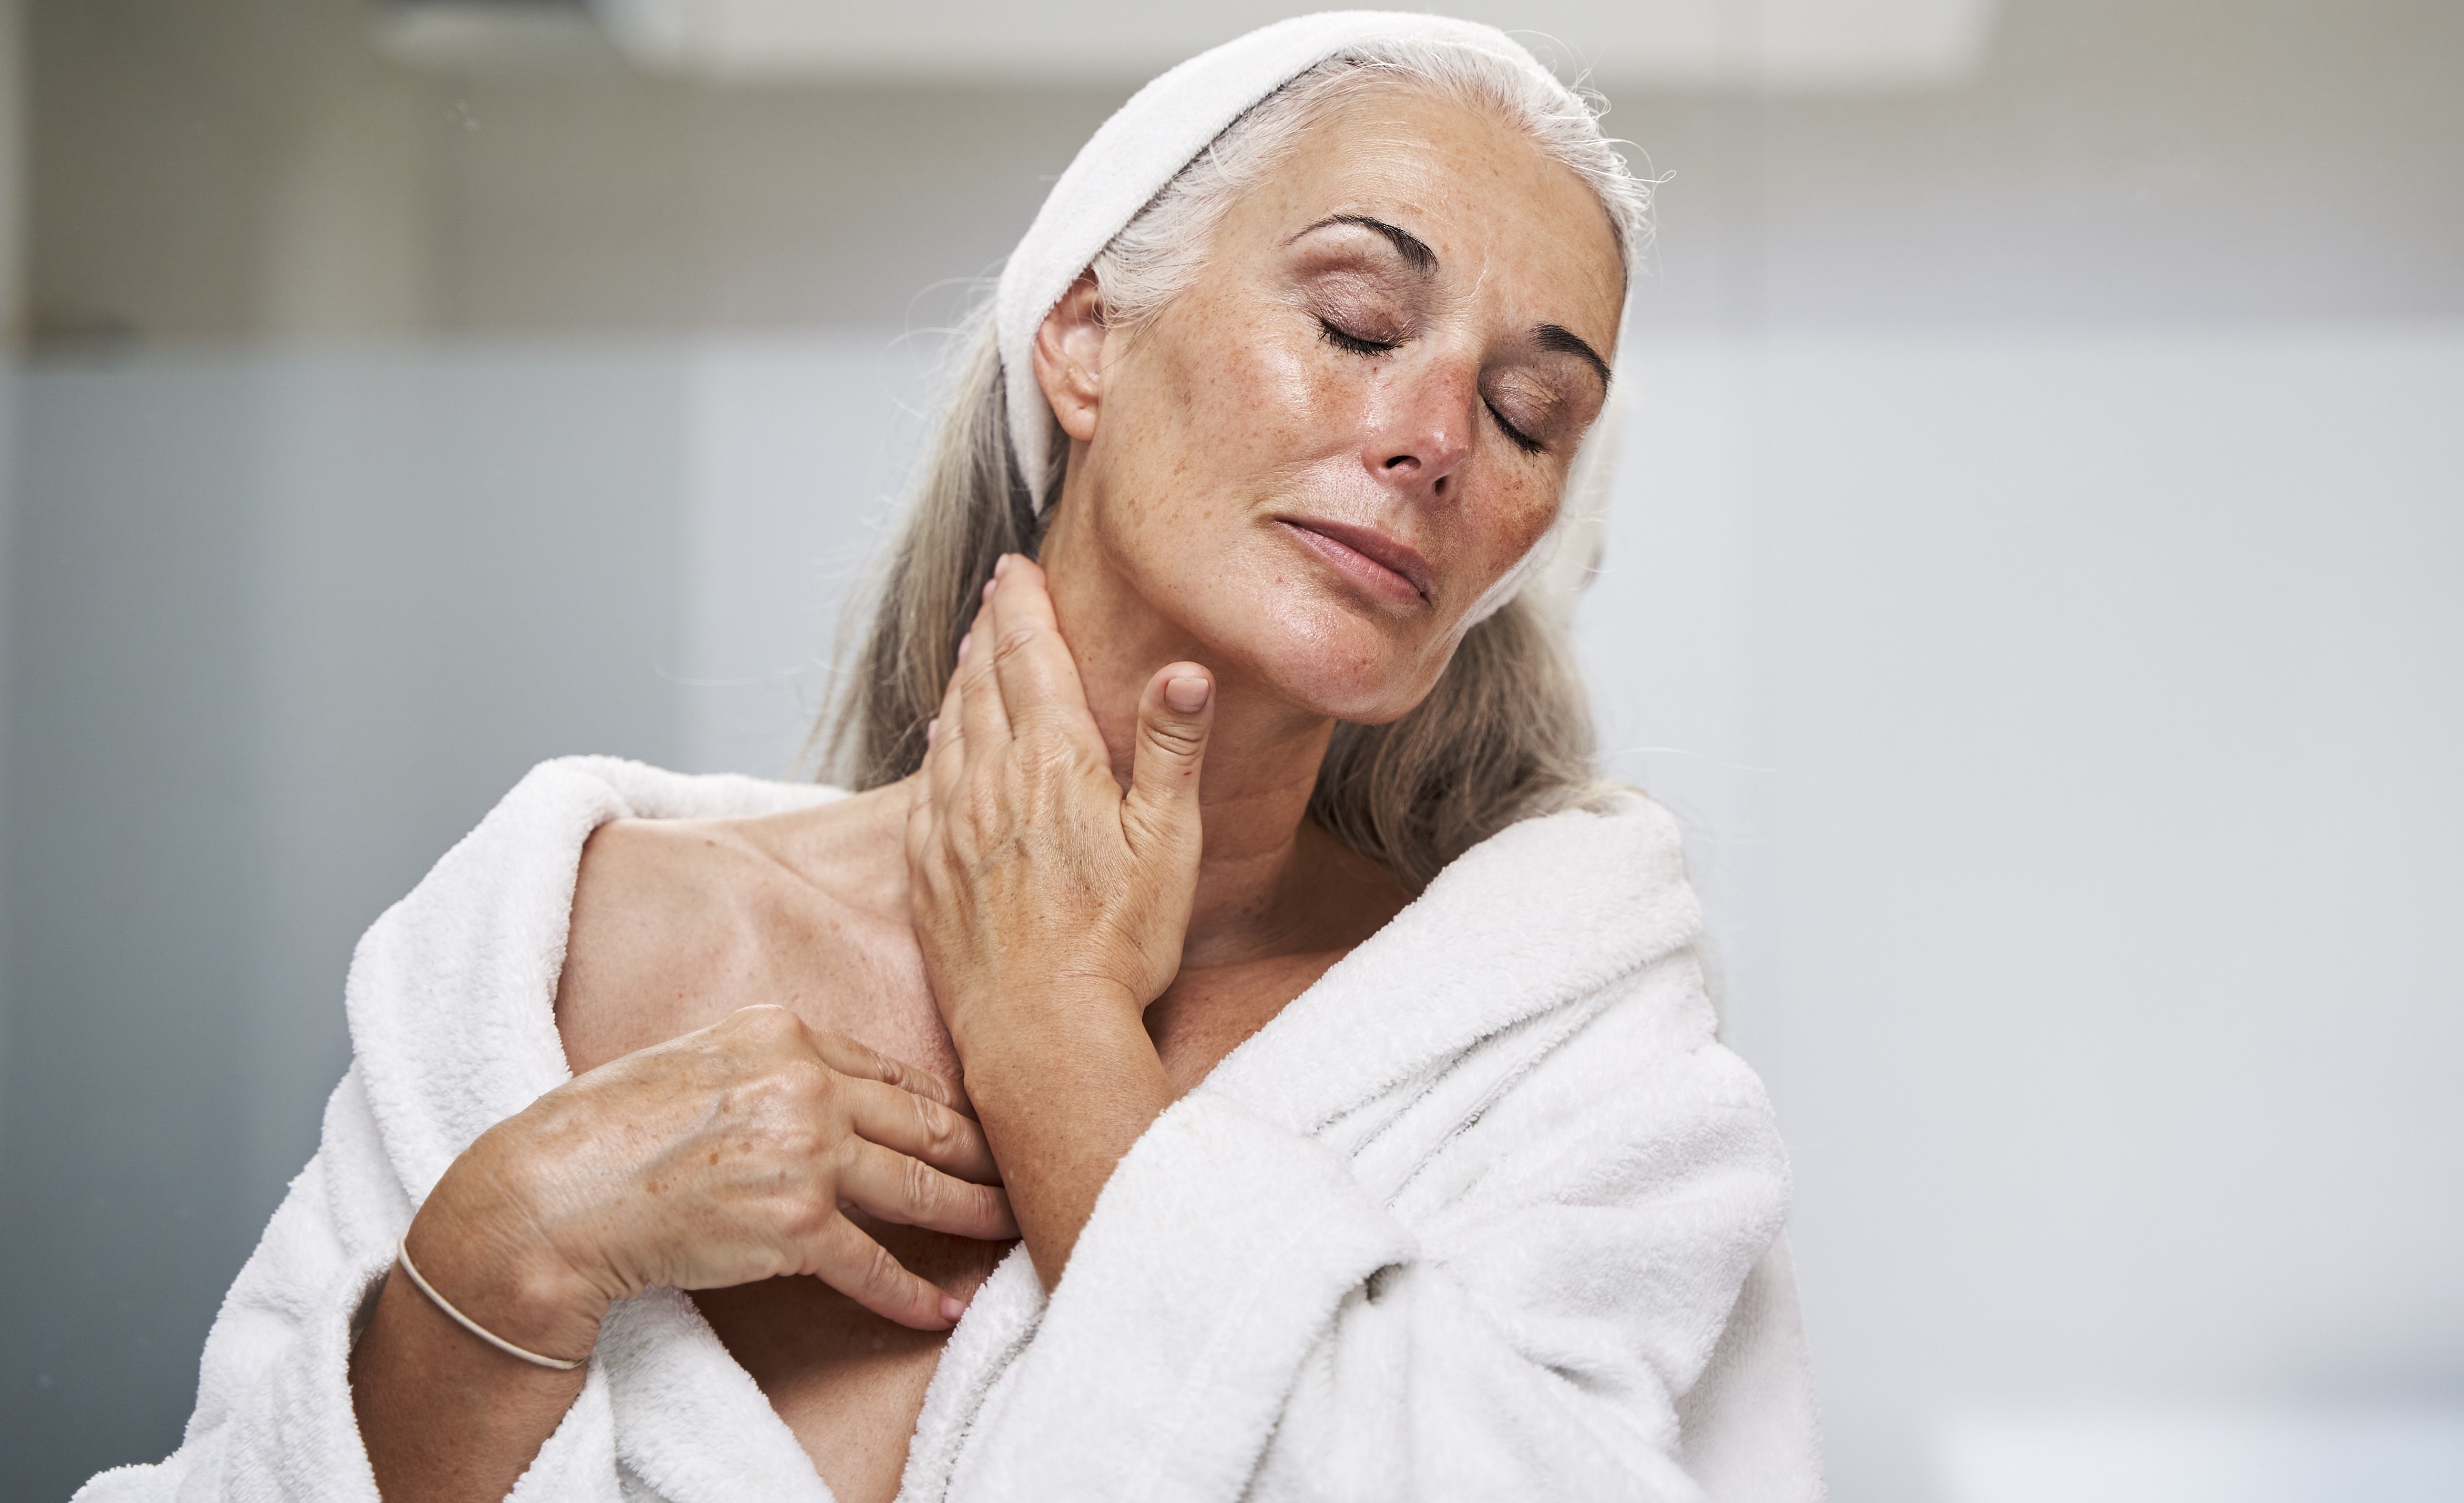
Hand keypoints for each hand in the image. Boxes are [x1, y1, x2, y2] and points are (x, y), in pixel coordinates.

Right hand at [408, 1004, 1016, 1359]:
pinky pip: (872, 1264)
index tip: (986, 1128)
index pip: (893, 1073)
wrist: (555, 1190)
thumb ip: (778, 1067)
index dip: (949, 1107)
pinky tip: (943, 1310)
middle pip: (927, 1123)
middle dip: (988, 1153)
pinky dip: (912, 1293)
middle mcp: (806, 1083)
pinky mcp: (792, 1224)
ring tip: (1016, 1229)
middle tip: (1033, 1170)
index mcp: (787, 1033)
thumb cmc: (613, 1128)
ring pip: (921, 1187)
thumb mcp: (705, 1060)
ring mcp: (804, 1151)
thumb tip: (837, 1094)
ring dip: (976, 1215)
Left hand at [903, 553, 1217, 1044]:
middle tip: (995, 596)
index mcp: (1053, 765)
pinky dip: (936, 744)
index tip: (1018, 568)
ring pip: (950, 726)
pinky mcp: (927, 872)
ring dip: (961, 679)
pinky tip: (941, 739)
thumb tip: (1185, 669)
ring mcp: (950, 828)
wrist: (1040, 1034)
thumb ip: (1172, 750)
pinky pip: (925, 785)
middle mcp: (990, 783)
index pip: (1032, 659)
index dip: (1024, 606)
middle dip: (990, 630)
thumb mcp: (1168, 844)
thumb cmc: (1118, 946)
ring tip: (970, 651)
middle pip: (983, 682)